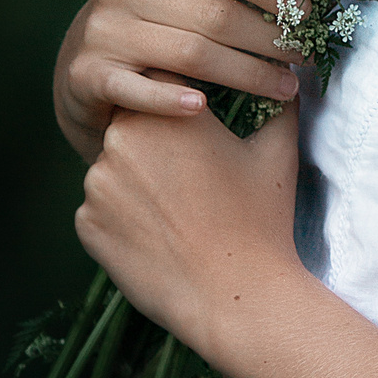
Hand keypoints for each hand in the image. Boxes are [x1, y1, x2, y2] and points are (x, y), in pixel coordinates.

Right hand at [53, 0, 303, 161]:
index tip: (306, 12)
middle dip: (271, 38)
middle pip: (215, 14)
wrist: (82, 62)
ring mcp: (103, 30)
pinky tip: (206, 109)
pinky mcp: (89, 73)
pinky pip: (141, 90)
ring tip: (285, 88)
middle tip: (305, 57)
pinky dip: (174, 101)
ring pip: (193, 54)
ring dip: (249, 75)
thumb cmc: (152, 22)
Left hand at [75, 100, 302, 363]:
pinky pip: (100, 210)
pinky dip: (122, 220)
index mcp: (166, 111)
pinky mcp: (86, 224)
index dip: (176, 102)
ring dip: (134, 182)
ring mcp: (96, 184)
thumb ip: (280, 105)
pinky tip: (158, 238)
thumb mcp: (277, 151)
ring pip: (112, 169)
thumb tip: (291, 80)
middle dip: (153, 142)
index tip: (193, 124)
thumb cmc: (260, 221)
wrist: (238, 298)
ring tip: (176, 213)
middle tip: (188, 176)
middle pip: (130, 124)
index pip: (158, 83)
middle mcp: (120, 138)